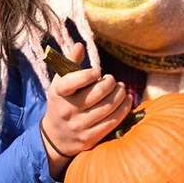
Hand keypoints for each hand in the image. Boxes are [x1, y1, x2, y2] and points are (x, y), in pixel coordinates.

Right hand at [40, 42, 132, 176]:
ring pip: (109, 106)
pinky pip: (114, 121)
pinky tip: (128, 100)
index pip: (71, 81)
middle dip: (111, 83)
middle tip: (112, 80)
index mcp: (58, 94)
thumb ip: (69, 64)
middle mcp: (68, 110)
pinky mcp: (91, 137)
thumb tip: (80, 45)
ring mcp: (79, 125)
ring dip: (121, 94)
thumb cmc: (62, 103)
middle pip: (98, 93)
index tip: (98, 71)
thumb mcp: (59, 84)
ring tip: (122, 88)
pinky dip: (125, 108)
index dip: (87, 74)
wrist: (55, 137)